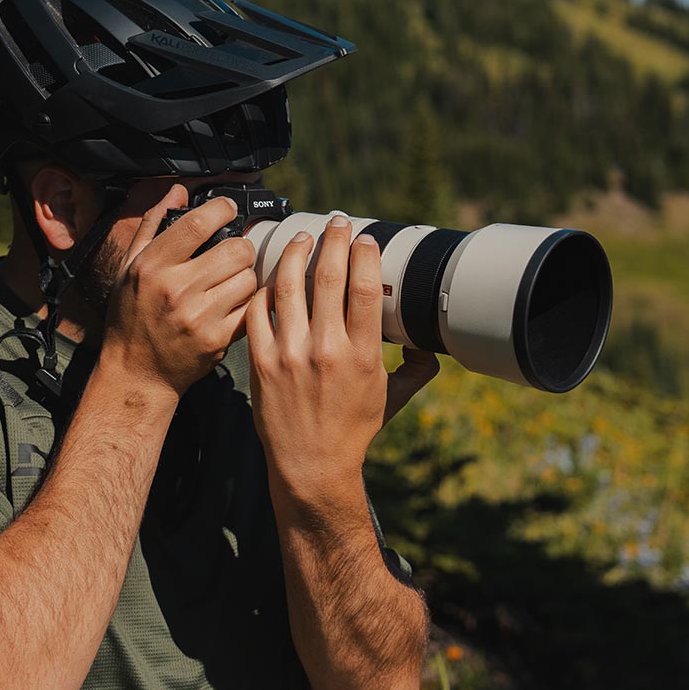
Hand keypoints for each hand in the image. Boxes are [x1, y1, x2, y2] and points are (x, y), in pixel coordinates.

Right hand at [102, 186, 258, 397]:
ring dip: (245, 278)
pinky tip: (233, 305)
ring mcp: (199, 316)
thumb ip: (152, 225)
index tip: (228, 209)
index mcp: (152, 266)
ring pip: (249, 278)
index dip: (223, 209)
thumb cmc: (131, 316)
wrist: (136, 372)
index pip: (199, 223)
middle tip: (233, 255)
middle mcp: (176, 289)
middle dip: (240, 248)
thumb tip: (177, 190)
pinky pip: (252, 308)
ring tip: (229, 284)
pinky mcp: (218, 340)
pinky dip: (248, 304)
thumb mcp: (128, 268)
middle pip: (237, 250)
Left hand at [245, 215, 436, 502]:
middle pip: (328, 277)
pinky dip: (265, 289)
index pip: (363, 289)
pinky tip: (272, 277)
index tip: (365, 239)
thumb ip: (417, 370)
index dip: (365, 255)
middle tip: (338, 223)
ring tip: (302, 237)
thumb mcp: (394, 399)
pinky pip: (258, 312)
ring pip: (288, 286)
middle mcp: (326, 349)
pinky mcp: (260, 361)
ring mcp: (289, 354)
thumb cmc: (354, 432)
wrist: (310, 466)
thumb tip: (430, 347)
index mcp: (363, 355)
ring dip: (295, 253)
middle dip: (334, 241)